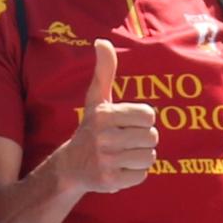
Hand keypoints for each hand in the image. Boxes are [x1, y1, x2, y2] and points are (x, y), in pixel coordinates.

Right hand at [55, 41, 158, 199]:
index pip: (149, 115)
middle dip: (143, 139)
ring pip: (149, 157)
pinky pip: (142, 175)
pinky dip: (135, 174)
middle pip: (152, 137)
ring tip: (124, 155)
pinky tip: (120, 169)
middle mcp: (104, 137)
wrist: (71, 166)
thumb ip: (104, 71)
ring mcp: (106, 161)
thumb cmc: (91, 127)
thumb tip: (102, 41)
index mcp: (104, 115)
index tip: (128, 123)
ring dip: (140, 157)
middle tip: (125, 141)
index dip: (143, 120)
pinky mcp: (110, 181)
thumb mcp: (96, 99)